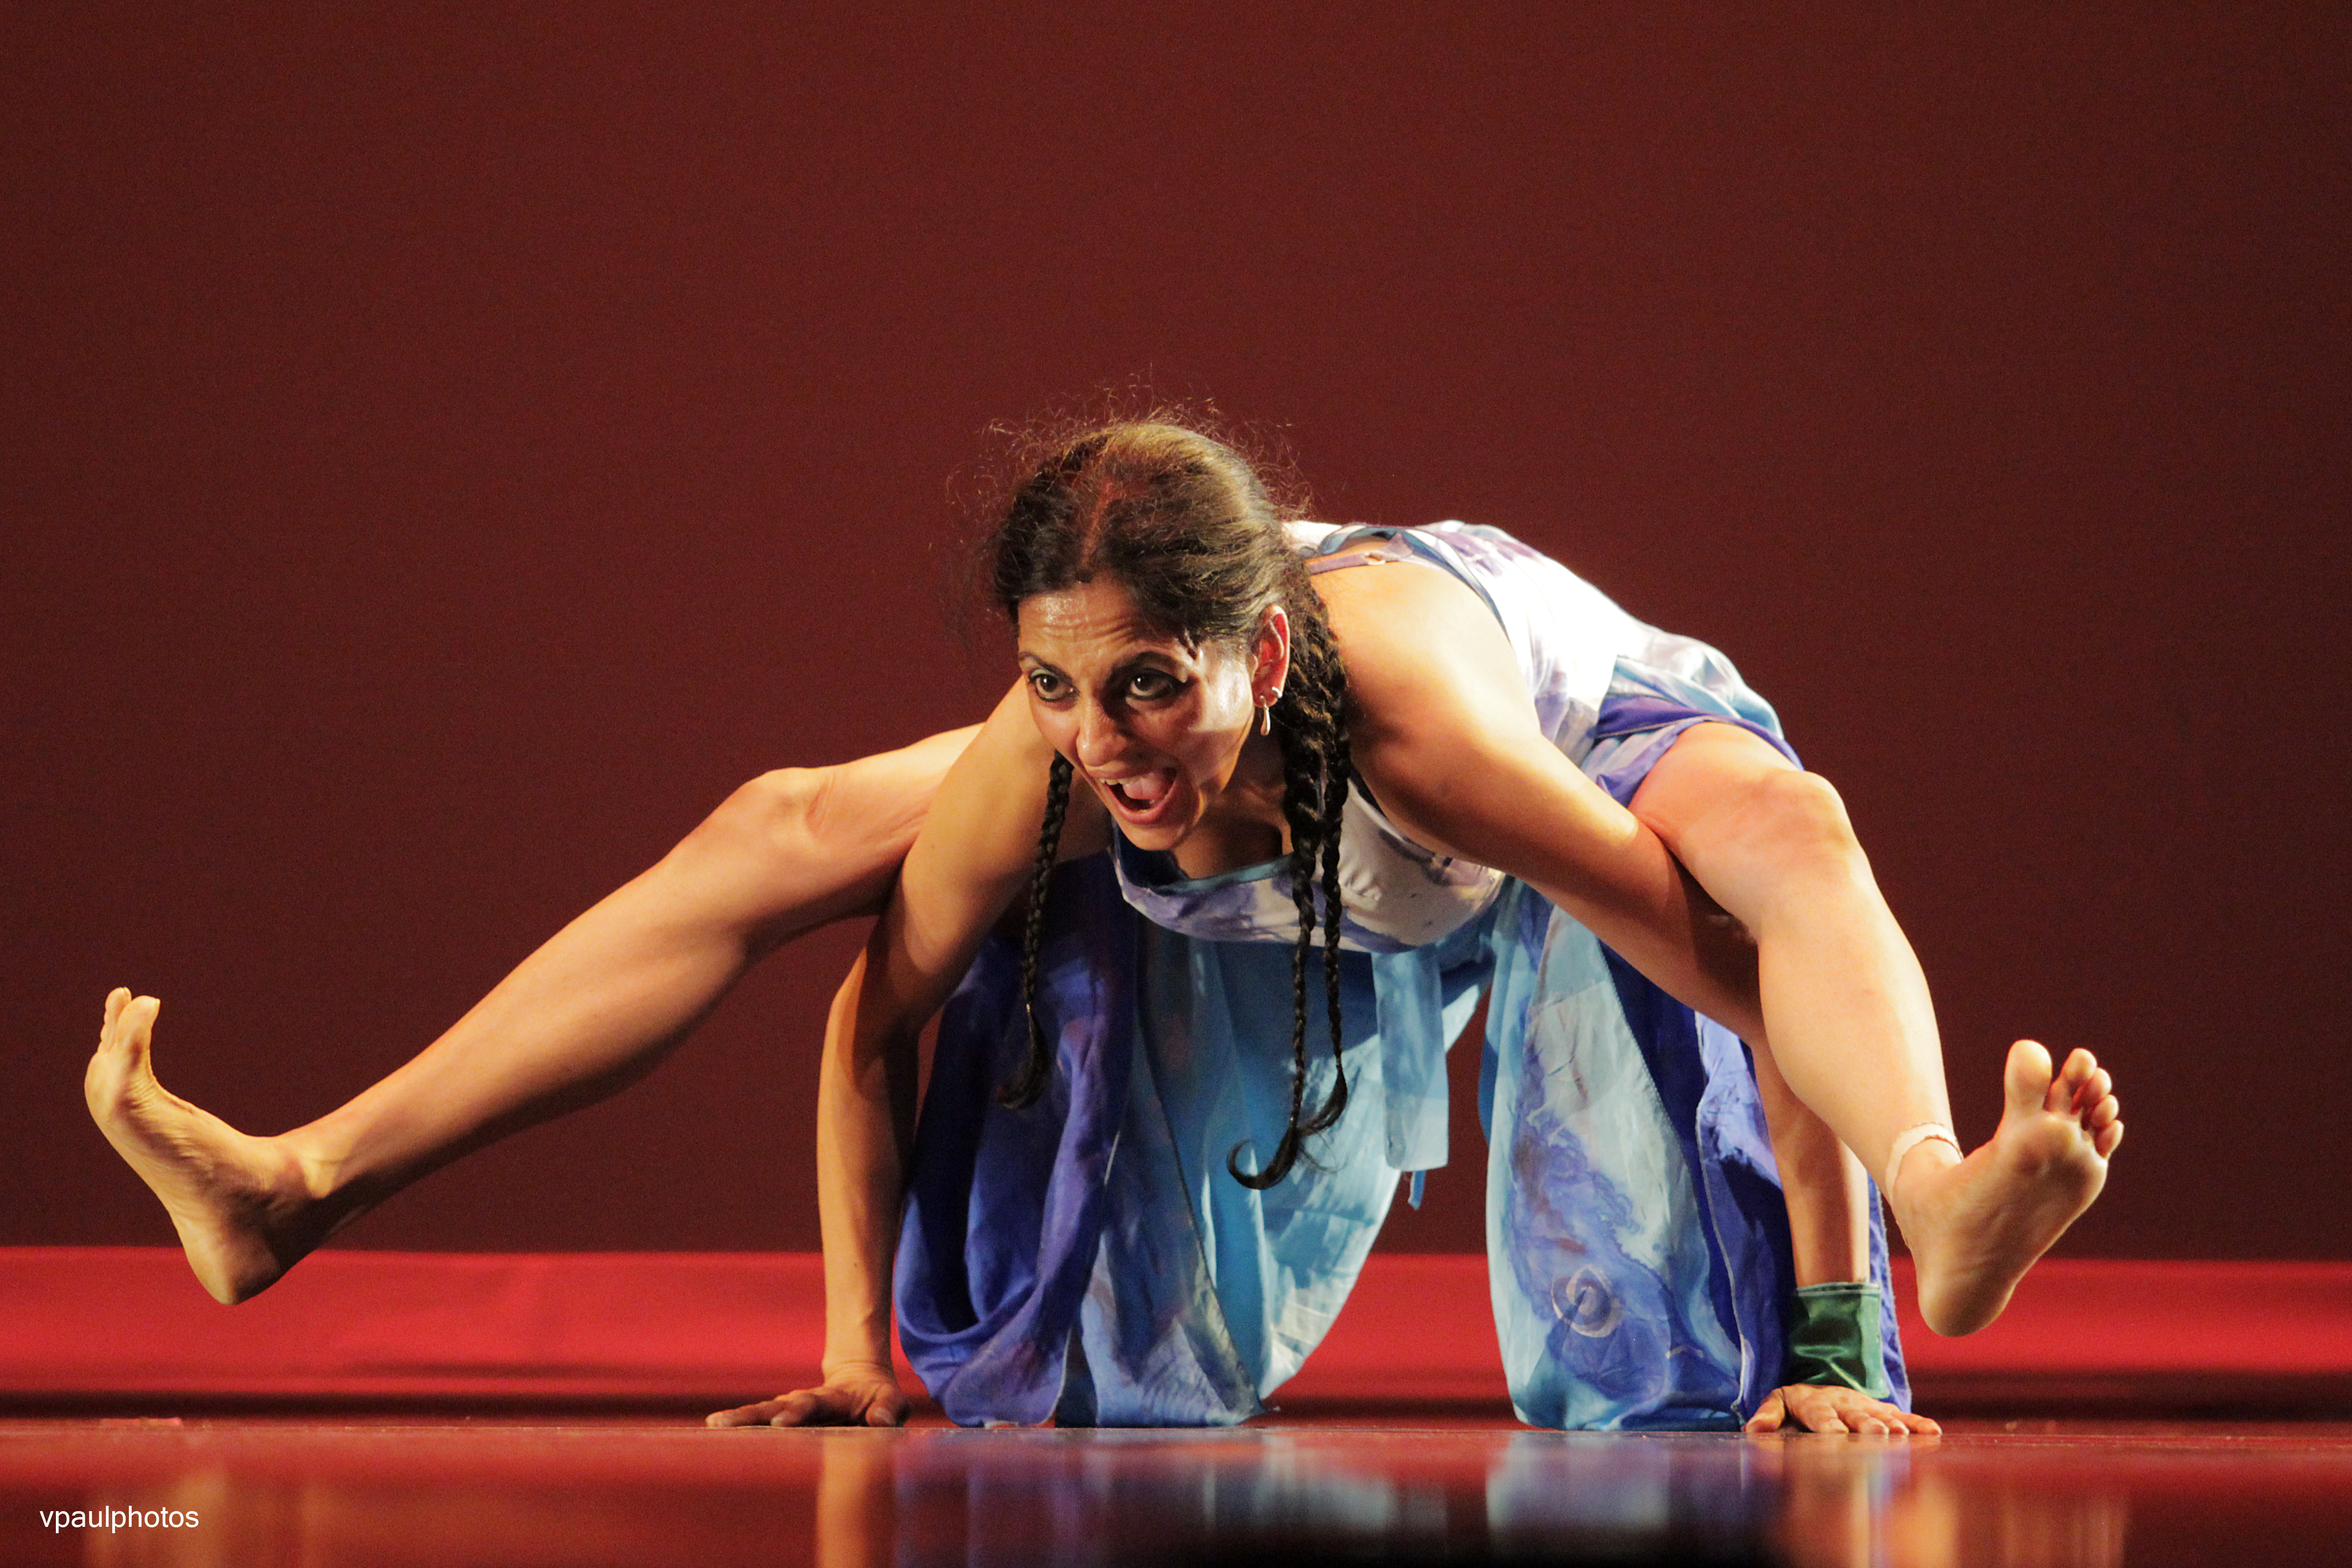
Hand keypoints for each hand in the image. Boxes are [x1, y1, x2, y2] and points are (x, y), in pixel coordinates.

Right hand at [705, 1361, 910, 1427]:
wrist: (861, 1380)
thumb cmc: (879, 1398)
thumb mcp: (892, 1401)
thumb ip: (888, 1409)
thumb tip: (879, 1421)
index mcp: (833, 1398)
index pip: (812, 1404)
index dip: (797, 1412)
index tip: (779, 1423)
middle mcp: (806, 1401)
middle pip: (776, 1406)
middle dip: (752, 1415)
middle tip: (724, 1422)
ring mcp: (791, 1409)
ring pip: (762, 1413)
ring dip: (739, 1419)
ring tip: (712, 1424)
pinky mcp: (784, 1418)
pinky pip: (760, 1423)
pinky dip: (740, 1426)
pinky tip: (714, 1431)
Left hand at [1744, 1383, 1940, 1435]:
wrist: (1818, 1387)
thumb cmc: (1795, 1404)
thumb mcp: (1777, 1402)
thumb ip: (1768, 1414)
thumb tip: (1753, 1429)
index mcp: (1814, 1403)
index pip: (1820, 1414)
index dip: (1827, 1425)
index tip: (1835, 1435)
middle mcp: (1842, 1403)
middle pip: (1854, 1416)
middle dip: (1865, 1426)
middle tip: (1879, 1435)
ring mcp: (1864, 1406)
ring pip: (1879, 1416)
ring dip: (1892, 1426)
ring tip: (1903, 1435)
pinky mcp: (1880, 1411)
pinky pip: (1900, 1416)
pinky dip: (1916, 1423)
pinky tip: (1932, 1432)